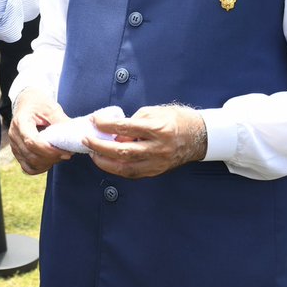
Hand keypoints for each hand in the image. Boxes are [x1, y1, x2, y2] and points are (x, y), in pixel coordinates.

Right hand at [8, 88, 72, 174]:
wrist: (26, 101)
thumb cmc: (38, 103)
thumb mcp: (51, 108)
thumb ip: (61, 123)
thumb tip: (75, 137)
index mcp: (21, 122)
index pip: (32, 142)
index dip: (50, 151)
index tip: (66, 152)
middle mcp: (14, 135)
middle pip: (32, 155)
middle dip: (52, 158)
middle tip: (68, 153)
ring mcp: (14, 144)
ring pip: (31, 163)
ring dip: (48, 163)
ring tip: (60, 155)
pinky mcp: (17, 151)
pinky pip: (28, 167)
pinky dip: (40, 168)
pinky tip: (51, 161)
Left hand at [83, 104, 206, 178]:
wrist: (200, 136)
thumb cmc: (176, 119)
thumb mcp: (154, 112)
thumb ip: (133, 122)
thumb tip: (113, 131)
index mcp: (158, 129)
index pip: (125, 128)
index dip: (105, 125)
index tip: (93, 121)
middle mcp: (158, 148)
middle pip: (122, 152)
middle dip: (99, 147)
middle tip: (86, 140)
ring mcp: (158, 162)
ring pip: (126, 168)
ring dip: (105, 162)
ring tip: (93, 153)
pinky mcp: (158, 171)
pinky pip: (134, 173)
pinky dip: (118, 169)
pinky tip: (108, 162)